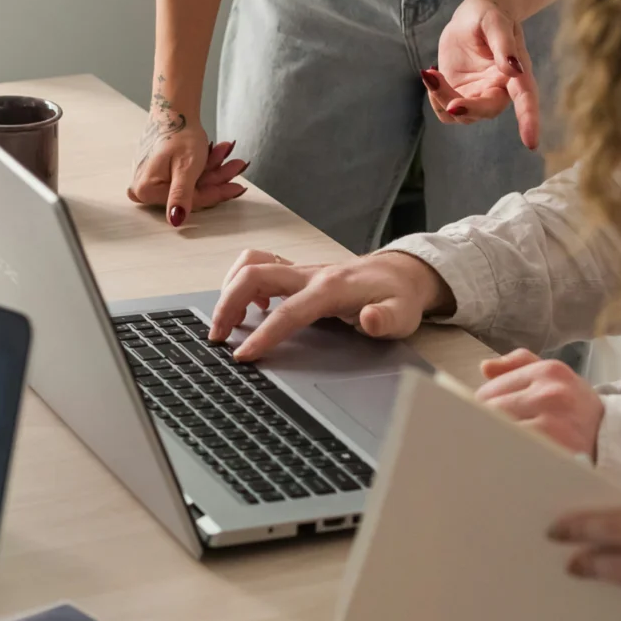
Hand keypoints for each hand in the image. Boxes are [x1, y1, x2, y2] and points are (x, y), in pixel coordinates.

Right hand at [127, 120, 248, 225]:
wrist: (174, 110)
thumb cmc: (178, 133)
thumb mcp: (185, 168)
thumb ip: (181, 196)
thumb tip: (176, 220)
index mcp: (146, 190)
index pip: (188, 202)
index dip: (214, 193)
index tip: (237, 187)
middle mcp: (145, 188)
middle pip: (191, 193)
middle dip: (217, 177)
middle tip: (237, 165)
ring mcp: (153, 180)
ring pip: (193, 184)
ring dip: (214, 170)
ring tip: (227, 153)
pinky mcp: (161, 173)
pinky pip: (188, 177)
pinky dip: (205, 166)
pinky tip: (218, 153)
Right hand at [209, 251, 453, 360]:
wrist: (404, 272)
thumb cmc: (399, 297)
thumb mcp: (402, 315)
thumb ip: (385, 320)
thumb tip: (369, 319)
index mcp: (332, 288)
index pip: (288, 312)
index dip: (263, 335)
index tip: (243, 355)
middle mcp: (310, 273)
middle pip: (254, 275)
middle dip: (228, 304)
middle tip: (217, 337)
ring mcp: (301, 270)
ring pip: (252, 265)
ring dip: (229, 289)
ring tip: (225, 322)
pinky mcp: (297, 271)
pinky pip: (260, 265)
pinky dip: (243, 282)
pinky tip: (252, 307)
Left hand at [425, 0, 539, 148]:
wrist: (474, 16)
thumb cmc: (490, 14)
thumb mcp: (495, 21)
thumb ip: (504, 45)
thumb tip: (515, 70)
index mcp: (517, 73)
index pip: (526, 98)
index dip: (529, 120)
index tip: (531, 143)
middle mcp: (500, 90)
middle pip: (486, 110)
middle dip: (466, 107)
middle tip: (443, 91)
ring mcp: (480, 96)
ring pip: (462, 114)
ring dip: (442, 98)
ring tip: (430, 72)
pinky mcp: (461, 96)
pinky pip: (447, 112)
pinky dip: (435, 98)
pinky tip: (431, 76)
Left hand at [477, 349, 602, 458]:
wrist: (613, 440)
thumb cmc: (576, 410)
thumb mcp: (556, 379)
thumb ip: (521, 365)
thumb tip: (485, 367)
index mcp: (549, 371)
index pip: (489, 392)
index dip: (480, 411)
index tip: (481, 424)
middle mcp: (552, 393)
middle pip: (490, 412)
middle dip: (483, 427)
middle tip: (485, 440)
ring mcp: (554, 423)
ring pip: (499, 432)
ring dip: (492, 443)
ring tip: (497, 450)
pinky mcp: (555, 451)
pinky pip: (514, 452)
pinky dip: (506, 458)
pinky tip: (509, 463)